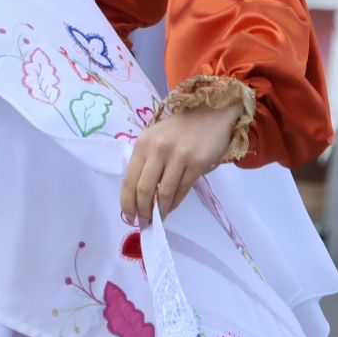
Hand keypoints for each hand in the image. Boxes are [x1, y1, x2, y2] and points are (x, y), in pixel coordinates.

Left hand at [119, 103, 241, 225]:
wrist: (210, 113)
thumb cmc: (179, 129)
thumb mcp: (155, 139)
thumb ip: (146, 162)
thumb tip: (139, 197)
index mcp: (143, 143)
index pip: (129, 180)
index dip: (127, 203)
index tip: (129, 217)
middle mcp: (159, 149)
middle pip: (144, 190)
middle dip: (143, 211)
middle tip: (145, 223)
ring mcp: (179, 155)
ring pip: (164, 193)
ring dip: (160, 211)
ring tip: (158, 219)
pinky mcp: (198, 163)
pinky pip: (182, 190)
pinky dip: (175, 203)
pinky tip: (171, 207)